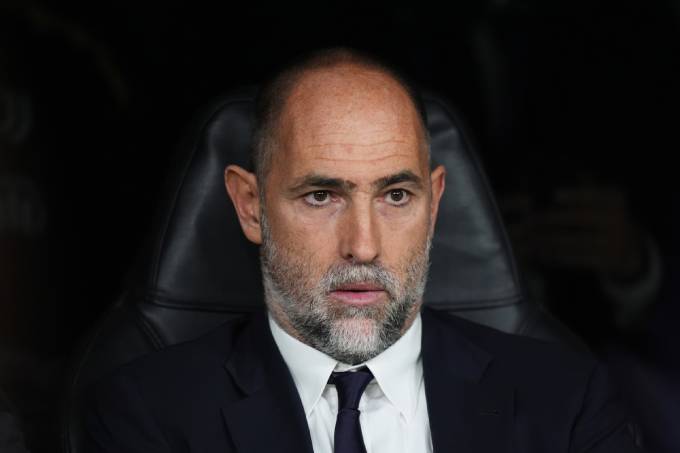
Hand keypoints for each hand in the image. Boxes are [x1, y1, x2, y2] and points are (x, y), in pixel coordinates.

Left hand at [500, 185, 646, 281]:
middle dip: (553, 218)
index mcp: (615, 200)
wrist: (630, 248)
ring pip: (576, 241)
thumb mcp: (601, 200)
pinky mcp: (607, 262)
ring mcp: (615, 243)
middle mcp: (618, 220)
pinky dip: (557, 256)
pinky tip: (542, 253)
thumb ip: (581, 190)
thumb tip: (551, 186)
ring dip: (549, 240)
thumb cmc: (603, 217)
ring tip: (530, 238)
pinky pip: (577, 259)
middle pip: (581, 218)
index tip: (555, 195)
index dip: (575, 195)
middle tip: (531, 219)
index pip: (595, 195)